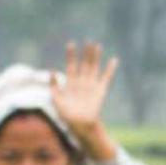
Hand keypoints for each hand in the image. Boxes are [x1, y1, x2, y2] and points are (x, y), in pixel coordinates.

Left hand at [51, 40, 118, 159]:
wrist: (79, 124)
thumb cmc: (66, 114)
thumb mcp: (56, 99)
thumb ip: (53, 86)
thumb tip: (51, 72)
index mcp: (70, 83)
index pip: (71, 66)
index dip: (71, 55)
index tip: (71, 44)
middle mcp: (81, 82)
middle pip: (84, 64)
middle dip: (86, 53)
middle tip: (88, 41)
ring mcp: (91, 85)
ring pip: (94, 68)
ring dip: (96, 57)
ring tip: (97, 46)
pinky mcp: (100, 90)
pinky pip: (106, 78)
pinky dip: (110, 69)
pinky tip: (113, 60)